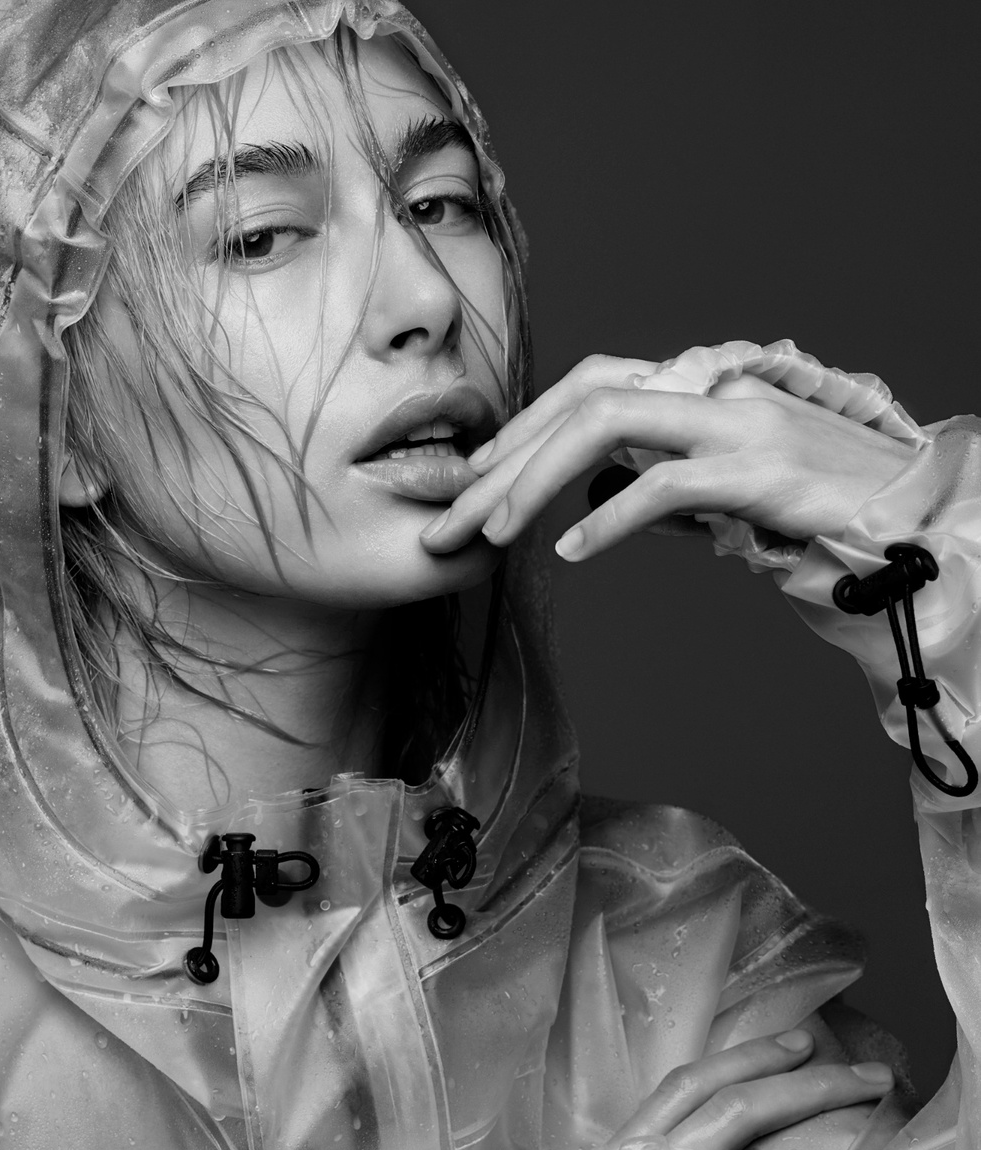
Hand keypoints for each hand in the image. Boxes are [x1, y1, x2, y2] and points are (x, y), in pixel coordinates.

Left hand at [420, 355, 913, 560]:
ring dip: (532, 482)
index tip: (472, 477)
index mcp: (700, 391)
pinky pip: (665, 483)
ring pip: (606, 424)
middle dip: (502, 460)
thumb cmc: (817, 508)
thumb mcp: (725, 493)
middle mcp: (712, 391)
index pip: (590, 385)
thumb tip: (594, 502)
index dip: (521, 426)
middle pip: (581, 398)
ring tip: (489, 535)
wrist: (914, 515)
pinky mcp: (762, 467)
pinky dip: (608, 518)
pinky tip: (569, 551)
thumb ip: (662, 486)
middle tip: (447, 521)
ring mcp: (737, 421)